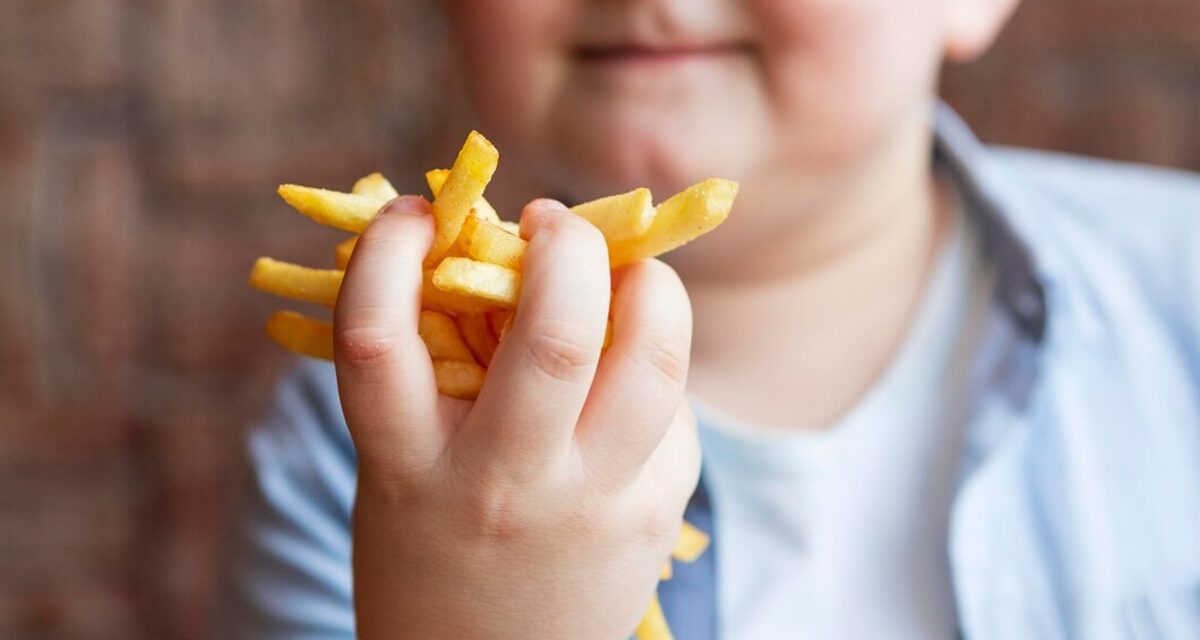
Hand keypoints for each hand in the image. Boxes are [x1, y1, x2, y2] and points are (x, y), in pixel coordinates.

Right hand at [334, 195, 699, 638]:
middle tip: (549, 223)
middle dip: (565, 245)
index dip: (388, 250)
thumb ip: (438, 369)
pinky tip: (629, 367)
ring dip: (649, 284)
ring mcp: (592, 505)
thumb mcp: (401, 467)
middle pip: (556, 334)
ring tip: (621, 271)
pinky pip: (674, 409)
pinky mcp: (656, 515)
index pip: (377, 336)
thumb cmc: (432, 546)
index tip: (413, 211)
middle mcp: (503, 485)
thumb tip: (498, 248)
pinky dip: (655, 362)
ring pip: (655, 360)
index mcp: (406, 467)